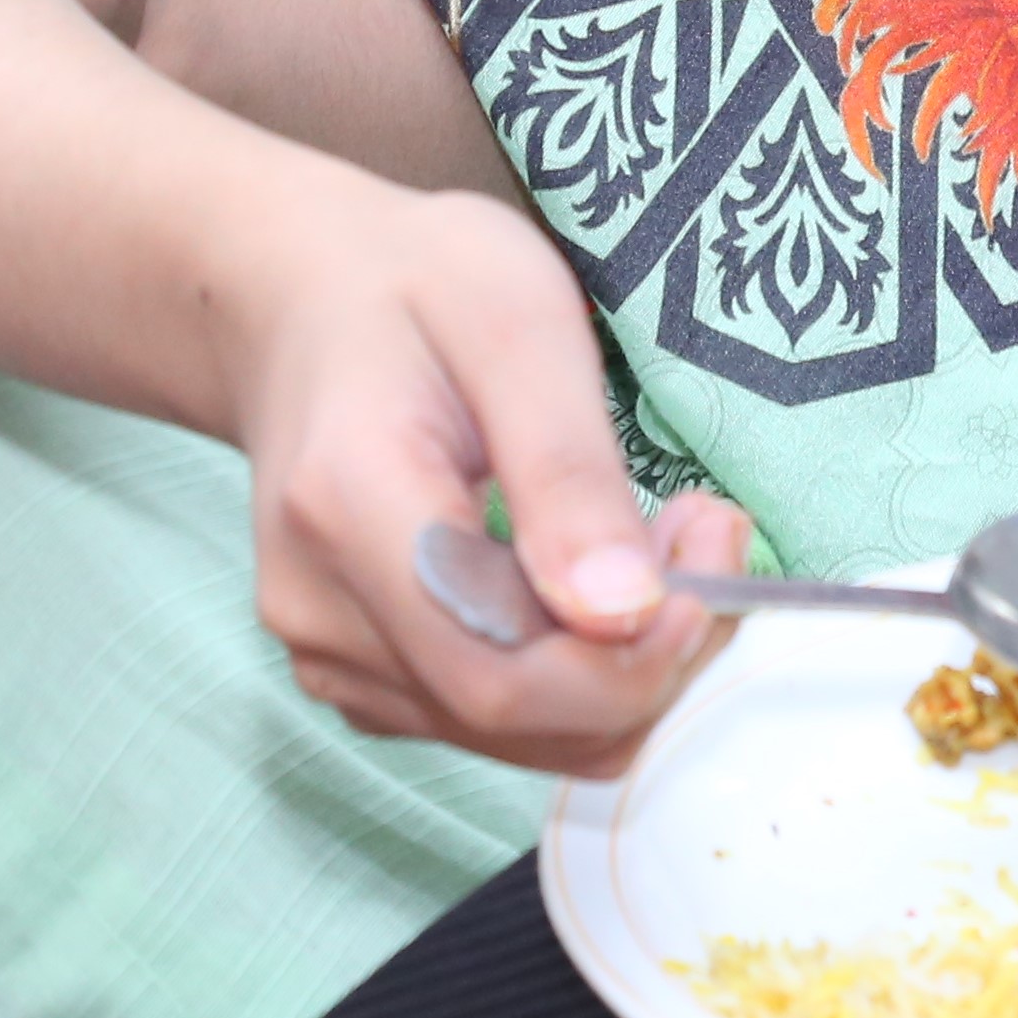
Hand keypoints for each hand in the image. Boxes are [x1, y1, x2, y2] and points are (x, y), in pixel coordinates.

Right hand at [207, 175, 748, 774]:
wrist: (301, 299)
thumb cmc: (416, 284)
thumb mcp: (517, 323)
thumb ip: (567, 472)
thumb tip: (626, 614)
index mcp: (348, 510)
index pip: (501, 674)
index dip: (633, 658)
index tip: (715, 548)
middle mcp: (319, 609)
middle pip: (516, 717)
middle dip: (651, 654)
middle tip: (712, 531)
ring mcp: (328, 650)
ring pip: (517, 733)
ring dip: (625, 662)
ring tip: (665, 536)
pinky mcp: (359, 668)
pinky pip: (493, 715)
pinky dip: (578, 669)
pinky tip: (602, 571)